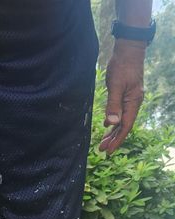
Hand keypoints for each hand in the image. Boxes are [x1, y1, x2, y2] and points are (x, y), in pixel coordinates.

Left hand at [99, 40, 145, 154]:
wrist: (129, 49)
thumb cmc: (122, 66)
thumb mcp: (116, 85)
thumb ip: (113, 104)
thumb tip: (112, 123)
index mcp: (133, 103)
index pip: (125, 126)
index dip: (117, 140)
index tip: (108, 150)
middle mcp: (134, 103)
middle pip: (123, 126)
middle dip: (113, 139)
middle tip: (102, 150)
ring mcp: (130, 99)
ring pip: (122, 120)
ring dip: (112, 132)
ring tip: (103, 142)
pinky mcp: (126, 94)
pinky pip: (120, 112)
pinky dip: (113, 120)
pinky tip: (107, 125)